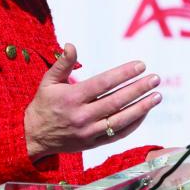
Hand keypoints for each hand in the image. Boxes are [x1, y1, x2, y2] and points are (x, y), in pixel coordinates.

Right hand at [24, 43, 161, 160]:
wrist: (32, 137)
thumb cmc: (43, 104)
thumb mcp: (48, 81)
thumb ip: (62, 63)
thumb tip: (71, 45)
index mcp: (72, 98)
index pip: (104, 84)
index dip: (124, 74)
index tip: (140, 66)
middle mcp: (82, 116)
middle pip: (116, 102)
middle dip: (138, 89)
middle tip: (156, 79)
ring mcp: (89, 132)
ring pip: (121, 120)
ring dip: (142, 108)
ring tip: (157, 96)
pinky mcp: (93, 144)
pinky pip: (118, 134)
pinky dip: (133, 124)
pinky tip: (144, 112)